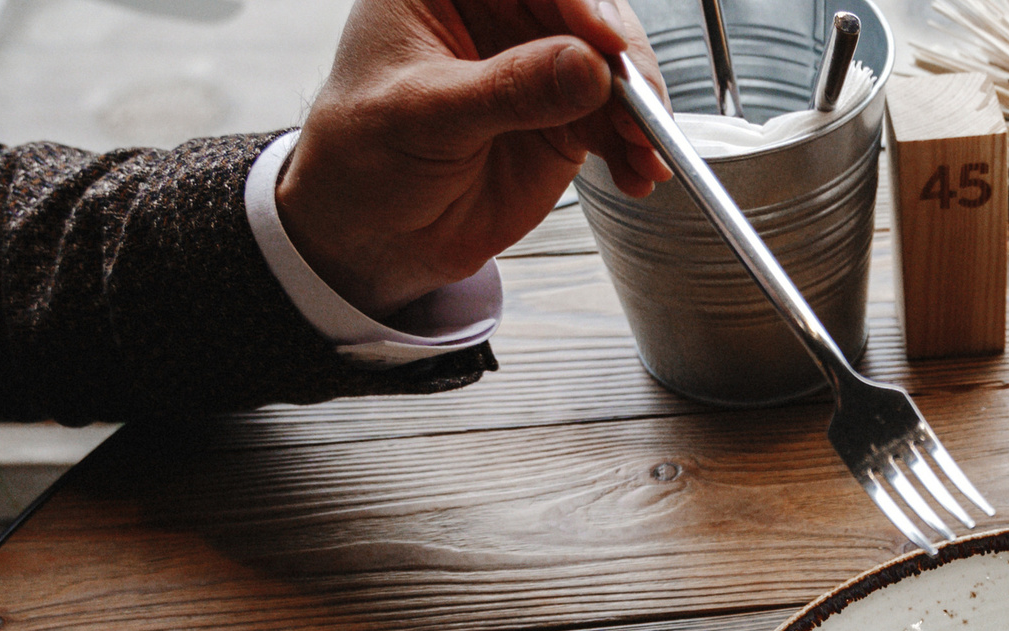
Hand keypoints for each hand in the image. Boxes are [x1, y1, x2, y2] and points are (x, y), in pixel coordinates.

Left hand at [279, 0, 671, 319]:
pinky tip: (637, 173)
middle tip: (639, 106)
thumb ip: (507, 91)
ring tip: (645, 151)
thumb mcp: (426, 117)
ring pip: (612, 67)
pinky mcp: (564, 118)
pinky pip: (615, 121)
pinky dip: (634, 147)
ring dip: (640, 109)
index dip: (577, 0)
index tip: (605, 41)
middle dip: (623, 59)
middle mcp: (501, 17)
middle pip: (586, 12)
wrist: (371, 230)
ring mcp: (537, 67)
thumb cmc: (363, 155)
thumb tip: (587, 67)